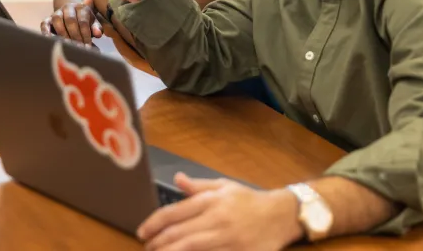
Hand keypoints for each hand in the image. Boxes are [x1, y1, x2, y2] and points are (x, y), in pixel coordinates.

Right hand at [41, 3, 101, 44]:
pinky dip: (46, 31)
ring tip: (67, 45)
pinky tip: (50, 41)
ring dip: (62, 33)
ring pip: (57, 20)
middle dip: (75, 35)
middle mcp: (68, 8)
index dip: (85, 34)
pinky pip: (44, 24)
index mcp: (82, 8)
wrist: (72, 15)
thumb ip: (97, 28)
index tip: (88, 47)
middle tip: (78, 48)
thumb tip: (98, 34)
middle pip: (70, 20)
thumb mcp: (93, 24)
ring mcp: (57, 13)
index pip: (83, 21)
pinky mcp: (47, 19)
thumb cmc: (85, 23)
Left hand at [138, 173, 302, 250]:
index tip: (142, 232)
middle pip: (180, 234)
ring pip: (192, 248)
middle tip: (147, 248)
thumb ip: (198, 186)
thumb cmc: (249, 200)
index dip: (154, 223)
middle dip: (158, 243)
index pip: (175, 212)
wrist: (280, 216)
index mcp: (212, 201)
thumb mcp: (225, 186)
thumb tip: (176, 179)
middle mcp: (218, 219)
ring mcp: (228, 239)